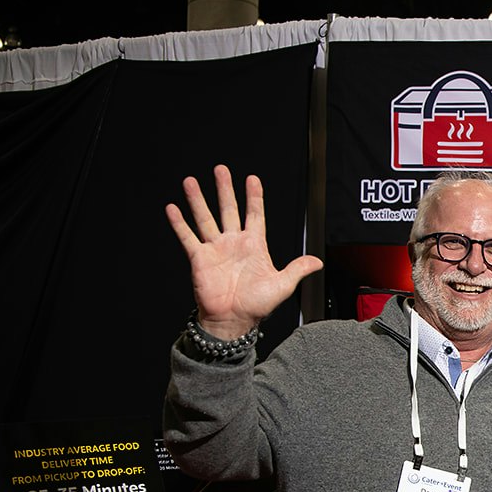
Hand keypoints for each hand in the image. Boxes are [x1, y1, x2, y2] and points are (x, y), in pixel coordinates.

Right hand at [165, 165, 321, 339]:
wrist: (233, 321)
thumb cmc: (257, 306)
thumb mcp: (282, 285)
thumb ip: (297, 269)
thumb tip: (318, 261)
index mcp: (254, 246)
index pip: (255, 215)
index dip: (254, 197)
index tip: (252, 178)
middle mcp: (233, 243)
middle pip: (228, 209)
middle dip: (225, 189)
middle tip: (220, 169)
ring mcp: (215, 249)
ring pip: (205, 218)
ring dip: (198, 200)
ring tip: (191, 181)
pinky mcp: (199, 258)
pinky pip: (188, 237)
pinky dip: (179, 223)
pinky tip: (172, 209)